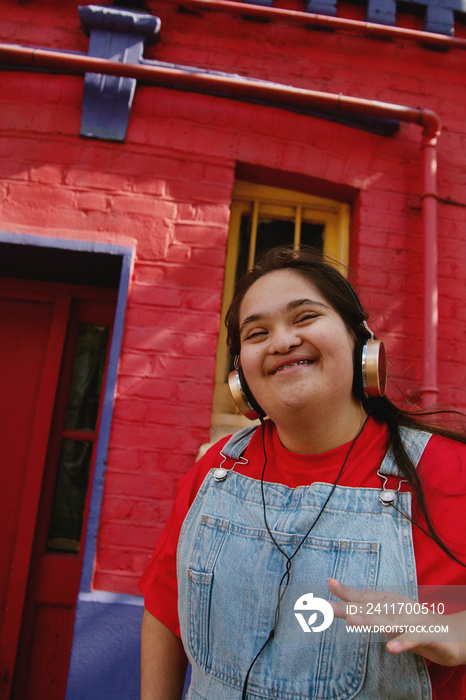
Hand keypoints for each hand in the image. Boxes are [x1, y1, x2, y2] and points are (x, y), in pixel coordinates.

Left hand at [328, 578, 465, 666]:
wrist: (450, 632)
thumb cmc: (412, 622)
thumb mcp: (386, 615)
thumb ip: (365, 609)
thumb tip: (341, 605)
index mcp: (387, 602)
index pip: (362, 597)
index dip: (345, 592)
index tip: (328, 584)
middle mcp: (396, 608)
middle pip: (368, 609)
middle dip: (347, 608)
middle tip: (326, 607)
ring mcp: (410, 621)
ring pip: (388, 622)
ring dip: (369, 621)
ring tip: (351, 621)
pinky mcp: (425, 636)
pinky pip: (412, 640)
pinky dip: (402, 643)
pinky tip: (390, 648)